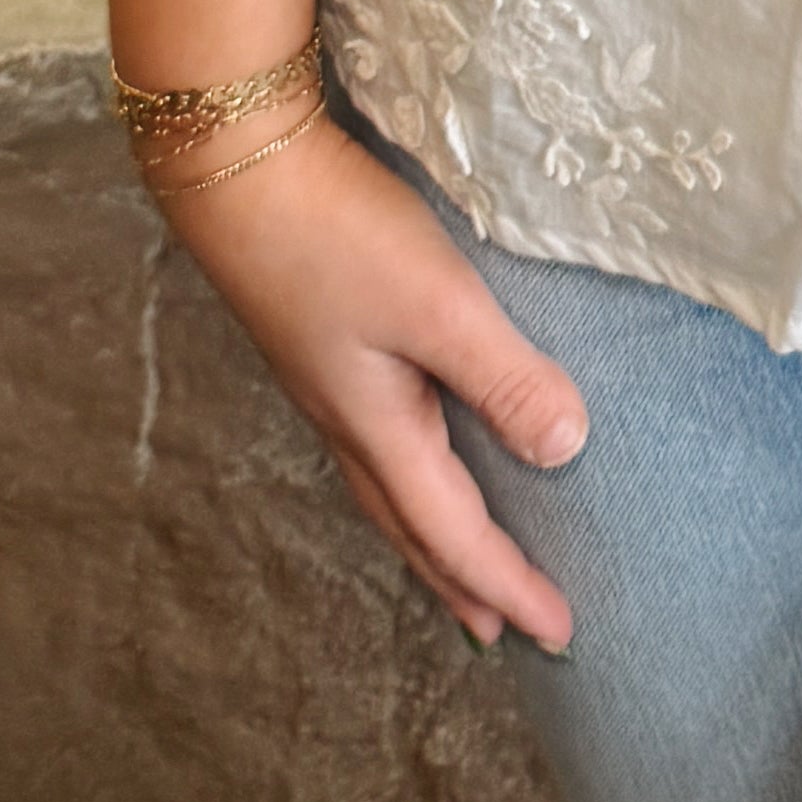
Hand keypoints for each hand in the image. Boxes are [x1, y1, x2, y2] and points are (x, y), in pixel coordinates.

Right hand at [155, 117, 588, 652]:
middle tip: (501, 629)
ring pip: (388, 490)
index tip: (562, 633)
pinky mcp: (322, 345)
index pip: (454, 533)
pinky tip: (415, 444)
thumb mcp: (436, 305)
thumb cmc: (336, 235)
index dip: (509, 583)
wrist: (233, 168)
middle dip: (460, 582)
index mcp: (379, 428)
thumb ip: (501, 376)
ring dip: (429, 536)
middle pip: (411, 528)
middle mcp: (348, 422)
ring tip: (458, 560)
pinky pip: (376, 446)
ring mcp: (328, 385)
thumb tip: (567, 451)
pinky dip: (409, 479)